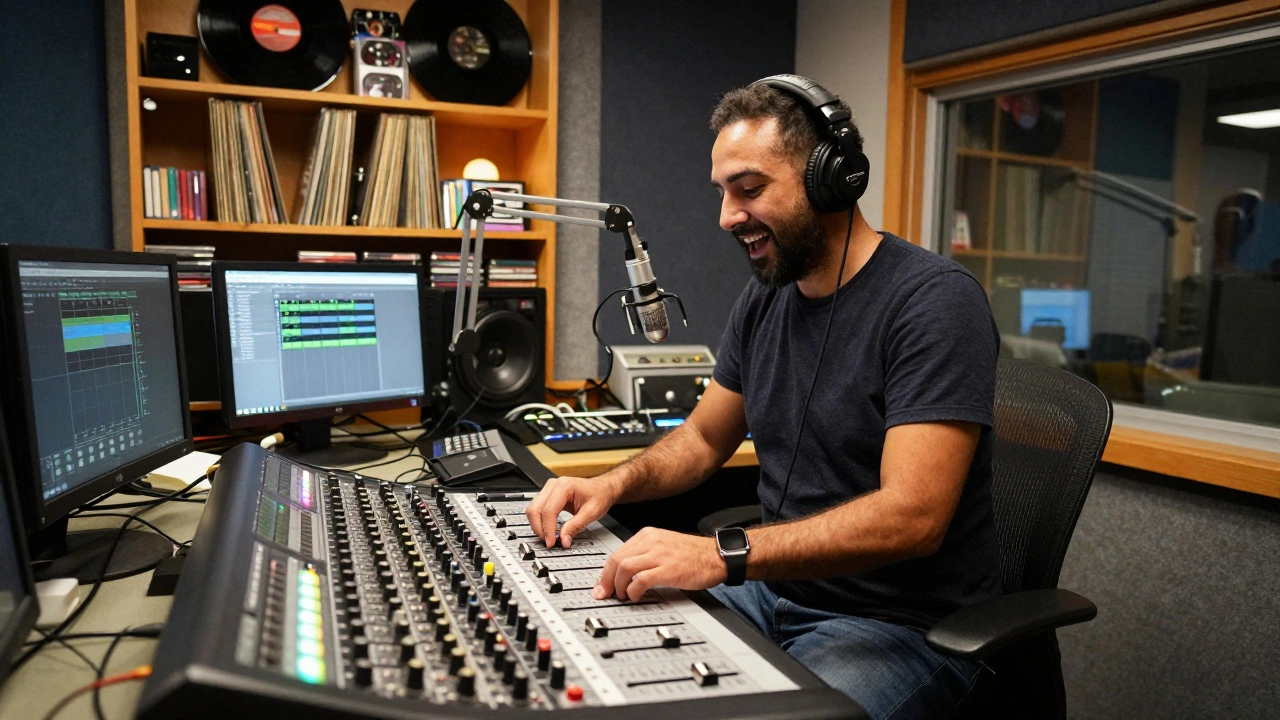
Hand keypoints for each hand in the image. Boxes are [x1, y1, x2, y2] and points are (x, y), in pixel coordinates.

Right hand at [525, 475, 620, 548]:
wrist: (603, 488)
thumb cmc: (599, 495)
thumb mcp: (591, 513)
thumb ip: (575, 527)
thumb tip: (563, 540)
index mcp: (564, 486)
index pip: (548, 510)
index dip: (548, 529)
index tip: (551, 542)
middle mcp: (553, 485)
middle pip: (535, 509)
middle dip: (539, 529)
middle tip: (548, 542)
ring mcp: (549, 489)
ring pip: (533, 509)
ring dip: (538, 526)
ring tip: (548, 537)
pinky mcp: (548, 495)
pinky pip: (537, 508)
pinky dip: (539, 521)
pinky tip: (547, 530)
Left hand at [593, 527, 726, 601]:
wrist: (716, 556)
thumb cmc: (693, 554)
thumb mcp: (664, 545)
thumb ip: (645, 554)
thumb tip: (625, 571)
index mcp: (648, 535)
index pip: (617, 551)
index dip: (606, 571)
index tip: (602, 584)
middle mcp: (651, 542)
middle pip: (616, 559)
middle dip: (606, 579)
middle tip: (604, 593)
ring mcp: (659, 555)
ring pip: (624, 567)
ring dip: (618, 585)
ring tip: (622, 596)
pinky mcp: (668, 569)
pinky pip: (641, 579)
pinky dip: (633, 590)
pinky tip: (635, 596)